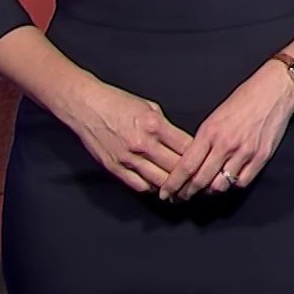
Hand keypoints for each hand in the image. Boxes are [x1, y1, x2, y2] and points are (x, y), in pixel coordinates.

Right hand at [59, 81, 192, 194]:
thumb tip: (182, 143)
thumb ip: (166, 127)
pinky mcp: (115, 168)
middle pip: (176, 167)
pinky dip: (152, 188)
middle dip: (190, 175)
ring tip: (183, 190)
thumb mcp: (149, 107)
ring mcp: (128, 158)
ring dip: (173, 187)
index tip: (206, 162)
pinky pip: (139, 185)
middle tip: (199, 180)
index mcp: (154, 125)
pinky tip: (159, 187)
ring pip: (159, 181)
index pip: (186, 147)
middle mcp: (143, 144)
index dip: (199, 156)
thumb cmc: (118, 103)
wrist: (87, 107)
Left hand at [158, 61, 293, 200]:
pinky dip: (232, 184)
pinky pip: (242, 182)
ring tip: (205, 189)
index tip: (167, 192)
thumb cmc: (244, 99)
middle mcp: (226, 144)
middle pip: (201, 180)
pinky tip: (228, 180)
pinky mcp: (261, 157)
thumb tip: (193, 163)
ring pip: (220, 185)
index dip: (174, 184)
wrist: (274, 90)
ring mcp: (245, 152)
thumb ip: (204, 140)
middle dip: (188, 193)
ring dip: (210, 191)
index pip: (186, 166)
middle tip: (182, 197)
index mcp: (210, 131)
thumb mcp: (215, 116)